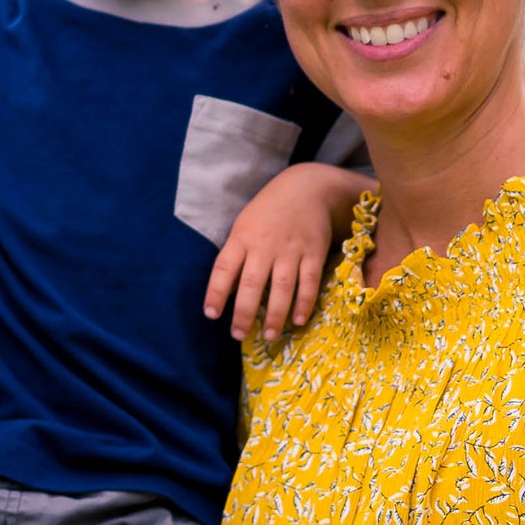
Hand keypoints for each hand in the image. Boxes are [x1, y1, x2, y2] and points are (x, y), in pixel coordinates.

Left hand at [203, 163, 369, 340]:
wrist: (307, 188)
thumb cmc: (268, 212)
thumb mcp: (244, 225)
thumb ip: (235, 255)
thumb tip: (224, 292)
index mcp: (242, 237)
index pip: (224, 268)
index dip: (215, 292)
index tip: (211, 314)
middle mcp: (265, 245)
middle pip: (251, 283)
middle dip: (243, 312)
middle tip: (238, 335)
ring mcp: (290, 250)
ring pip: (281, 287)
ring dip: (274, 315)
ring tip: (268, 335)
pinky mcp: (313, 253)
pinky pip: (308, 282)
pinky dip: (304, 303)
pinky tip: (298, 321)